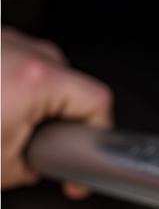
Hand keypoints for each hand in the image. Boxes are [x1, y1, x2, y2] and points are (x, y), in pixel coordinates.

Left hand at [1, 28, 112, 195]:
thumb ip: (40, 163)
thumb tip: (47, 163)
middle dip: (60, 120)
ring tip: (6, 126)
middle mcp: (23, 50)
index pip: (99, 103)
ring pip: (43, 72)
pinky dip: (11, 86)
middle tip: (35, 148)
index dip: (98, 138)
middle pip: (73, 86)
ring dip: (34, 101)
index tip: (82, 168)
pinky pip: (16, 62)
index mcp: (37, 78)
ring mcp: (5, 40)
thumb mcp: (2, 166)